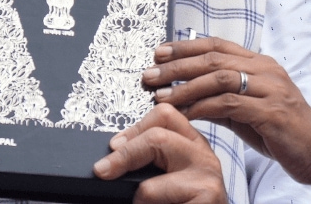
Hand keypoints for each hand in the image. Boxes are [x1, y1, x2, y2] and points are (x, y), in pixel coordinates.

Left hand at [93, 104, 225, 203]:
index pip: (164, 115)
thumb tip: (111, 161)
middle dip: (124, 156)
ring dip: (138, 200)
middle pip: (156, 138)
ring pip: (149, 186)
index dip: (133, 129)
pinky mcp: (207, 201)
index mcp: (193, 143)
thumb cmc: (188, 202)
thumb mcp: (173, 174)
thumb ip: (152, 159)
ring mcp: (208, 180)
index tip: (114, 147)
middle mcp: (204, 157)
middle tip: (102, 171)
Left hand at [141, 37, 310, 186]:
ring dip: (185, 87)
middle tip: (150, 74)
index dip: (185, 47)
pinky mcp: (272, 111)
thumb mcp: (246, 112)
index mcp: (260, 64)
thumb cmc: (283, 133)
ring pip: (219, 78)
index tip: (158, 53)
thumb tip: (184, 95)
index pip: (216, 45)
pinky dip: (203, 107)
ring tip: (161, 96)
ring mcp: (271, 89)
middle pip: (213, 58)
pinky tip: (186, 114)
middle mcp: (266, 70)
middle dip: (177, 66)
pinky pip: (230, 104)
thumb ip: (219, 100)